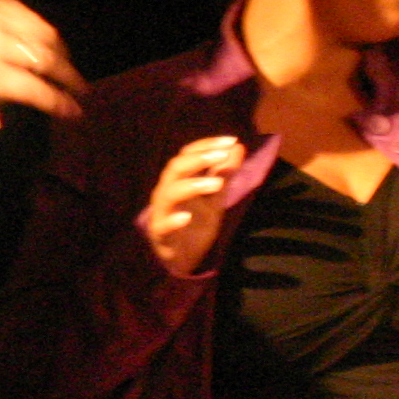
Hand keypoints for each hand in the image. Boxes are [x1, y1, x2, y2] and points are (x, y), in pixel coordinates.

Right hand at [140, 135, 246, 276]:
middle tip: (222, 155)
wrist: (184, 258)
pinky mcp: (161, 236)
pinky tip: (186, 217)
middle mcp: (167, 192)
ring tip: (216, 184)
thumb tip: (237, 146)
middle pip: (175, 168)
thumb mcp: (215, 197)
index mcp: (179, 180)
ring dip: (192, 185)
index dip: (206, 145)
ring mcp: (162, 213)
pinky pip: (163, 226)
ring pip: (169, 193)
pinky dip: (173, 221)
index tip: (231, 141)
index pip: (187, 154)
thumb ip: (224, 173)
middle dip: (199, 159)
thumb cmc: (196, 223)